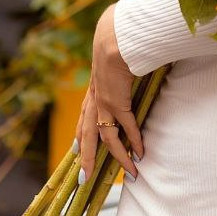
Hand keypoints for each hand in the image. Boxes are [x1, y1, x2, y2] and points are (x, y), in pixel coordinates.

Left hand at [75, 3, 143, 181]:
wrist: (114, 37)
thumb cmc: (118, 40)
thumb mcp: (114, 55)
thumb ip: (121, 60)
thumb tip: (132, 54)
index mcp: (93, 89)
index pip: (83, 117)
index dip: (80, 134)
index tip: (76, 148)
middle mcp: (95, 100)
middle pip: (87, 136)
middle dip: (86, 158)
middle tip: (84, 178)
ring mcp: (104, 103)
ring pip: (105, 139)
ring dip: (118, 158)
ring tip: (130, 174)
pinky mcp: (116, 103)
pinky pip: (126, 129)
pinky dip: (135, 142)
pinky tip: (141, 153)